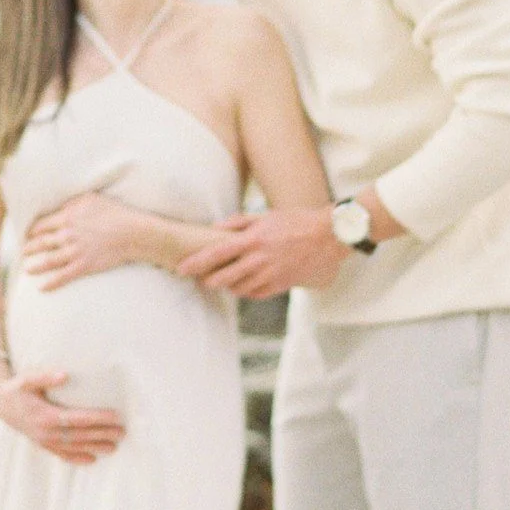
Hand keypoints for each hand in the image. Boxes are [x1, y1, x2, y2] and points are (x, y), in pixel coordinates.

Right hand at [0, 368, 125, 462]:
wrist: (0, 404)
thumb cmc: (18, 387)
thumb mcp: (27, 378)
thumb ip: (45, 376)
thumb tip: (65, 375)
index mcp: (44, 415)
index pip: (77, 418)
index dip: (97, 418)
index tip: (115, 416)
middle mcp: (45, 432)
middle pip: (79, 435)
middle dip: (102, 434)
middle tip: (122, 432)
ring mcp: (44, 441)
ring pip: (73, 447)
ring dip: (94, 447)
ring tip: (114, 447)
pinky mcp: (43, 444)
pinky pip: (62, 455)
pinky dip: (77, 459)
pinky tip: (92, 460)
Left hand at [23, 190, 156, 289]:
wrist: (132, 232)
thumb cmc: (114, 212)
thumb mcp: (90, 199)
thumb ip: (71, 204)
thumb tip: (59, 208)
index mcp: (67, 218)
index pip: (41, 226)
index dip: (32, 231)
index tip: (27, 235)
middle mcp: (67, 235)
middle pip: (41, 243)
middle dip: (29, 248)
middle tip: (23, 252)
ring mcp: (75, 252)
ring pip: (48, 261)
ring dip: (35, 266)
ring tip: (27, 269)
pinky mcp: (84, 266)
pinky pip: (63, 277)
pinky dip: (51, 284)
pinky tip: (42, 288)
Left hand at [179, 207, 347, 299]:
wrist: (327, 238)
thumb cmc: (295, 222)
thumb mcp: (264, 216)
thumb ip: (238, 222)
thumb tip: (215, 228)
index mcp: (253, 240)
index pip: (216, 254)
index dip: (196, 263)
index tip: (182, 268)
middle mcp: (259, 260)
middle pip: (223, 278)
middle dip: (208, 280)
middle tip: (200, 279)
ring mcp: (270, 275)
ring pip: (238, 289)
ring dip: (226, 286)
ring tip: (220, 281)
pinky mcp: (280, 285)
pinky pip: (255, 294)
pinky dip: (245, 291)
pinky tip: (242, 285)